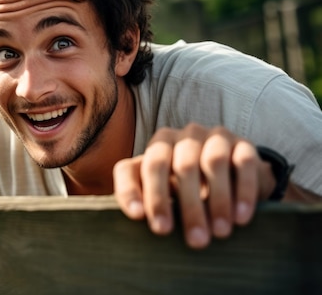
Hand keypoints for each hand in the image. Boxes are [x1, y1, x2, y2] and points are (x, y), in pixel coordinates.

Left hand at [113, 123, 275, 248]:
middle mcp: (184, 137)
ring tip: (220, 232)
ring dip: (218, 200)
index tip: (141, 220)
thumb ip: (143, 199)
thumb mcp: (160, 193)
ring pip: (214, 163)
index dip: (134, 193)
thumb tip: (138, 215)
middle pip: (181, 166)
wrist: (232, 176)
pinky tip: (240, 218)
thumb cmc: (185, 188)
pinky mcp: (243, 146)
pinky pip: (244, 164)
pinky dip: (243, 192)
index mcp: (156, 146)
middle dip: (187, 206)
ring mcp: (214, 137)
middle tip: (194, 240)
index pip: (138, 167)